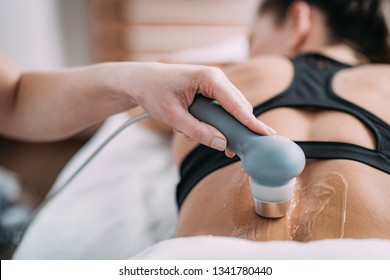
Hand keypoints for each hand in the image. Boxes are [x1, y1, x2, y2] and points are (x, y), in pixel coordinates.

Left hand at [122, 62, 275, 155]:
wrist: (141, 81)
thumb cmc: (154, 92)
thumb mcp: (173, 116)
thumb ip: (198, 131)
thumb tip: (222, 144)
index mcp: (209, 78)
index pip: (236, 104)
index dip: (251, 122)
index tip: (266, 135)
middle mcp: (216, 79)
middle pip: (238, 108)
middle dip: (236, 129)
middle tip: (234, 151)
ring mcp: (213, 85)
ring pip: (230, 110)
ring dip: (220, 128)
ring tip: (197, 136)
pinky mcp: (209, 92)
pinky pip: (220, 110)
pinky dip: (212, 123)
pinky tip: (193, 129)